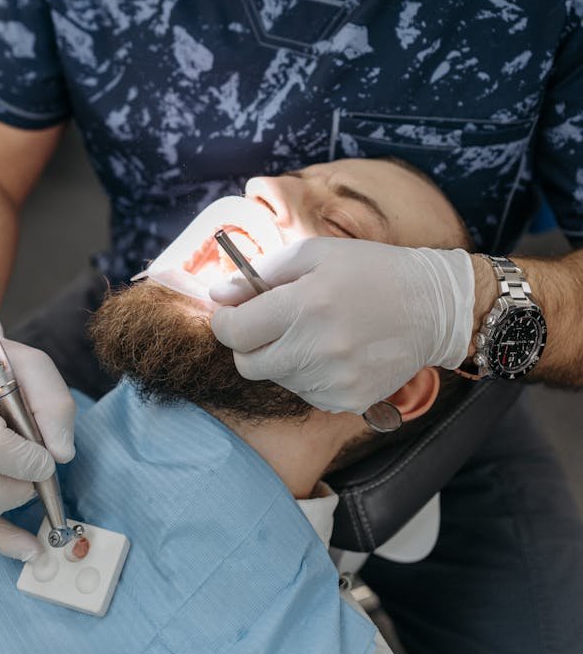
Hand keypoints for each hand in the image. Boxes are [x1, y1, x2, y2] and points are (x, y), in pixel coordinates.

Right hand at [0, 317, 75, 560]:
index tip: (46, 458)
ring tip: (26, 481)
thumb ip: (54, 403)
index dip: (26, 461)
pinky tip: (28, 546)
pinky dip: (0, 538)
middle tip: (38, 470)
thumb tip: (62, 454)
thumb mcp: (33, 366)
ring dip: (11, 506)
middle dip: (21, 488)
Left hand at [210, 238, 474, 413]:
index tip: (233, 312)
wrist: (433, 306)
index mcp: (305, 304)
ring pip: (276, 379)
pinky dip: (308, 375)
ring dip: (281, 357)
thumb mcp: (315, 253)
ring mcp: (335, 380)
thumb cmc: (372, 270)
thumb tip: (218, 295)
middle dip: (248, 342)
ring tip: (312, 332)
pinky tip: (332, 351)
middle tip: (270, 322)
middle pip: (247, 364)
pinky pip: (306, 394)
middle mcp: (317, 348)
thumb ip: (262, 273)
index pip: (233, 331)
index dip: (225, 321)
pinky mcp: (350, 400)